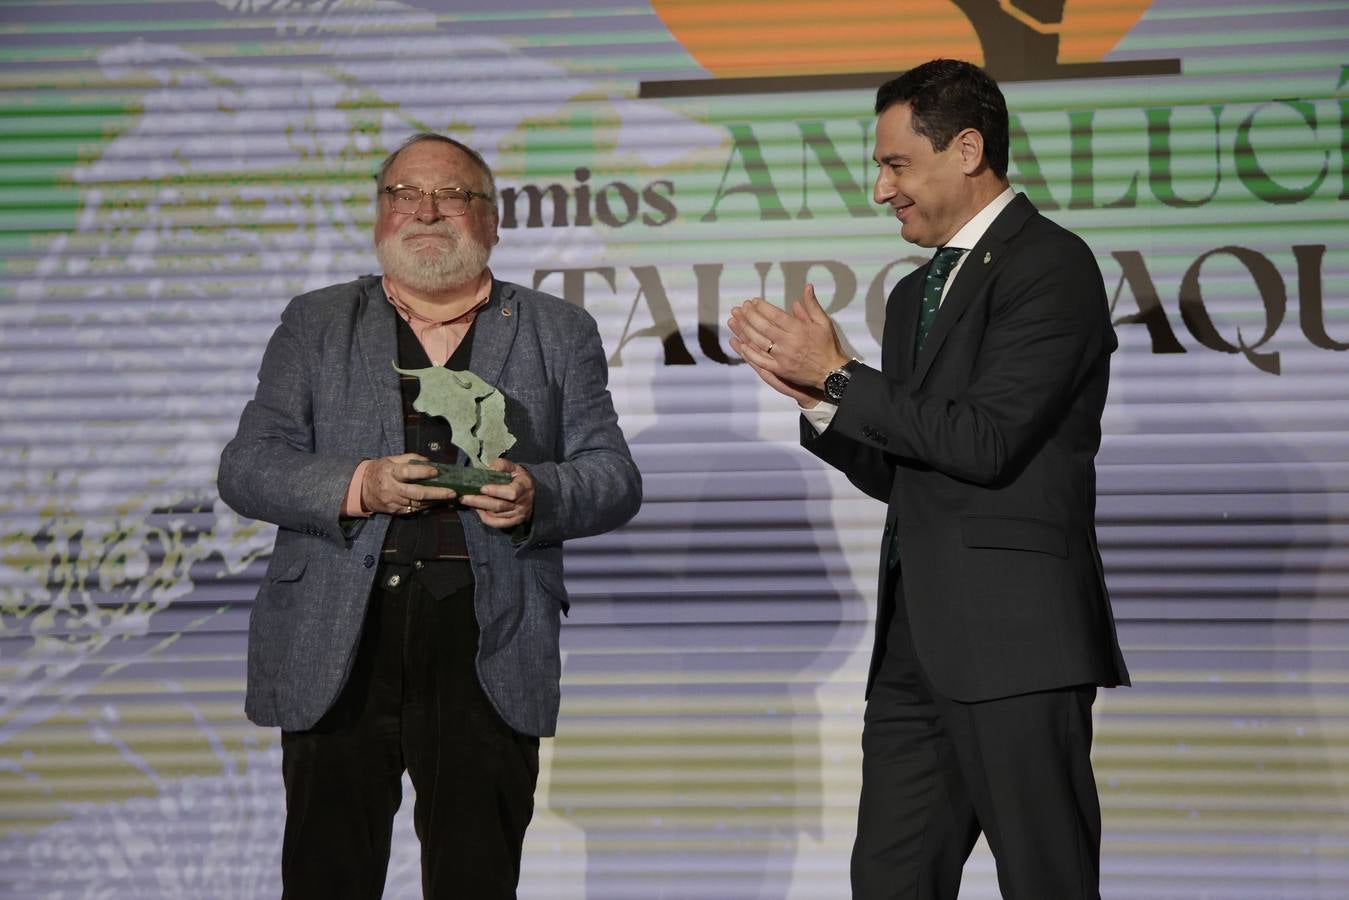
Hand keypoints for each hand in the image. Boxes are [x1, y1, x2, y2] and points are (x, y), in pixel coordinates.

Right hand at [361, 453, 457, 515]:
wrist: (361, 489)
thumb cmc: (379, 470)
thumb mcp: (390, 459)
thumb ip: (410, 458)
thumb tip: (429, 462)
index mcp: (389, 473)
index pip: (407, 473)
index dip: (422, 472)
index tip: (437, 471)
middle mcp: (391, 489)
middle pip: (416, 493)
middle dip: (437, 493)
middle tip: (452, 492)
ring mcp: (393, 502)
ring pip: (417, 504)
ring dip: (435, 502)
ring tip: (450, 498)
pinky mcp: (395, 511)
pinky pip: (414, 510)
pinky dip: (427, 507)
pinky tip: (438, 503)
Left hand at [459, 458, 534, 528]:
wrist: (532, 494)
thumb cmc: (519, 479)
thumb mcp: (514, 467)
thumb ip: (502, 465)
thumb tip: (489, 469)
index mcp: (524, 487)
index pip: (511, 492)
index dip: (496, 491)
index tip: (482, 488)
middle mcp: (523, 503)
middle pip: (499, 505)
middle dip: (479, 501)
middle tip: (463, 497)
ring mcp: (518, 514)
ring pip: (496, 514)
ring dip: (480, 509)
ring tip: (467, 501)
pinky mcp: (514, 522)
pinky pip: (497, 523)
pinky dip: (486, 518)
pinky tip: (478, 510)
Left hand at [727, 284, 848, 394]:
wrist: (831, 372)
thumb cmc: (828, 345)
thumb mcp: (824, 322)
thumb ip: (812, 305)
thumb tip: (807, 287)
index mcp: (799, 330)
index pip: (775, 315)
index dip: (762, 307)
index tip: (752, 301)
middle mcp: (789, 343)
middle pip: (763, 327)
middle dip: (749, 316)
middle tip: (740, 308)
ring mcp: (782, 357)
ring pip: (758, 342)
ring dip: (744, 330)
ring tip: (735, 320)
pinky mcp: (779, 370)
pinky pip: (760, 360)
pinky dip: (748, 352)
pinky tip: (740, 343)